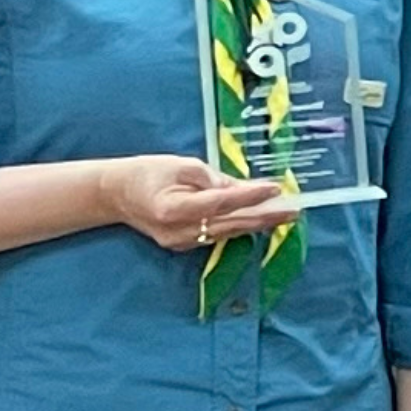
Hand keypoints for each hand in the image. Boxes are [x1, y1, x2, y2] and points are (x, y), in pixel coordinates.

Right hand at [100, 154, 298, 252]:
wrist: (117, 194)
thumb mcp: (178, 164)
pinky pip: (218, 235)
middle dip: (263, 216)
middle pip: (229, 223)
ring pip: (227, 232)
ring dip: (256, 223)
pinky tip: (259, 219)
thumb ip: (210, 177)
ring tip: (284, 215)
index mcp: (173, 209)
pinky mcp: (184, 245)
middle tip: (293, 210)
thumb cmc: (147, 173)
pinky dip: (238, 226)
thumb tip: (238, 189)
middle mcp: (179, 232)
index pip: (220, 203)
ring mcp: (181, 242)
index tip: (275, 189)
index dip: (249, 196)